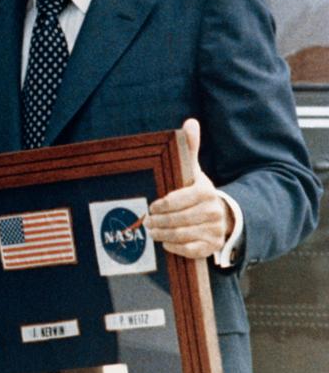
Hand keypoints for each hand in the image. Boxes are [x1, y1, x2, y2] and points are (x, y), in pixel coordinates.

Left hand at [144, 118, 233, 258]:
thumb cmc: (200, 192)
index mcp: (206, 192)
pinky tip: (166, 243)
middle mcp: (213, 212)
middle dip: (158, 221)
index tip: (152, 206)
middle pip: (178, 219)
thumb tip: (190, 122)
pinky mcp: (212, 246)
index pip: (179, 200)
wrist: (225, 216)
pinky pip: (191, 250)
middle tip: (146, 221)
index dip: (162, 205)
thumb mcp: (195, 171)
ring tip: (152, 231)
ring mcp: (214, 230)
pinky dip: (176, 248)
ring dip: (163, 234)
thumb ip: (190, 148)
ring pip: (182, 235)